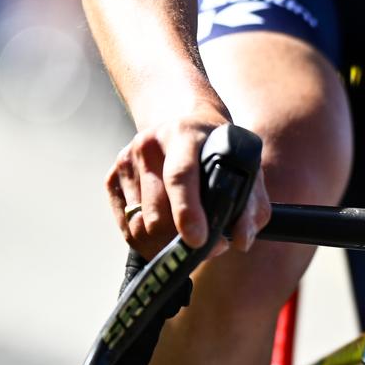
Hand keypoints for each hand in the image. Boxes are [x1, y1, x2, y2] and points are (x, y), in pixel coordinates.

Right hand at [105, 107, 268, 258]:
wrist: (181, 119)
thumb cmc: (217, 149)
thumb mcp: (243, 164)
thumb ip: (252, 204)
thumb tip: (243, 240)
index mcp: (184, 134)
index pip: (180, 176)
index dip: (188, 211)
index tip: (199, 240)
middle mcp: (149, 144)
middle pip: (156, 213)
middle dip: (180, 241)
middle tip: (208, 245)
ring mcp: (126, 161)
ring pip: (139, 227)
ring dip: (164, 246)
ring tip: (189, 239)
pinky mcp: (112, 177)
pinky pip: (126, 228)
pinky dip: (147, 242)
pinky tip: (167, 233)